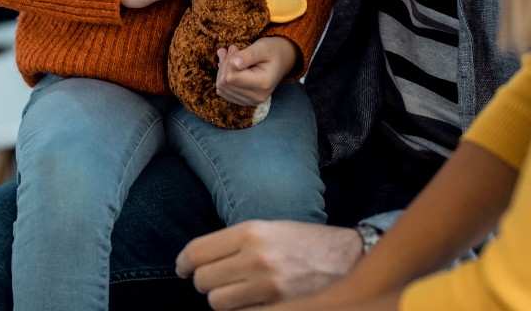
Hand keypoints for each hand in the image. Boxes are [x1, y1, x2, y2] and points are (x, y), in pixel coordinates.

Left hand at [176, 221, 362, 309]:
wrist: (348, 258)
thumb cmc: (304, 242)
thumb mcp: (270, 228)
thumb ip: (235, 241)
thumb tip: (197, 260)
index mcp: (251, 231)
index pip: (197, 252)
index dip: (183, 263)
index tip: (182, 268)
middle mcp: (257, 258)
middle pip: (203, 280)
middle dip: (205, 283)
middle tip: (214, 281)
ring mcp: (268, 286)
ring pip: (217, 303)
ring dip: (222, 300)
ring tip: (236, 293)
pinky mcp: (280, 308)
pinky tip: (251, 304)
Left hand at [215, 36, 297, 107]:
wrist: (282, 60)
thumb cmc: (272, 51)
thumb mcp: (262, 47)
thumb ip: (248, 55)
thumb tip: (233, 63)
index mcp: (263, 83)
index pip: (230, 78)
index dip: (227, 62)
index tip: (234, 48)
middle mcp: (257, 97)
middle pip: (224, 84)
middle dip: (224, 65)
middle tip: (232, 49)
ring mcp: (251, 101)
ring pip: (222, 88)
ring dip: (222, 70)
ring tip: (231, 55)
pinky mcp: (245, 101)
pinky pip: (224, 92)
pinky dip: (224, 77)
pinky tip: (231, 65)